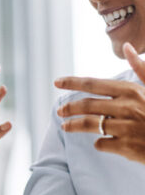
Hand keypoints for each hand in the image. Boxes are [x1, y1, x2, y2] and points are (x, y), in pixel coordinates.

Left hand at [56, 43, 144, 163]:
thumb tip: (127, 47)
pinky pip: (102, 143)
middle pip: (87, 105)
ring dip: (74, 125)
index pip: (94, 84)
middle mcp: (128, 108)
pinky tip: (101, 142)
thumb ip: (140, 68)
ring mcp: (127, 128)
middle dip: (69, 108)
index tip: (56, 82)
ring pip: (90, 125)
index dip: (72, 82)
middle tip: (60, 111)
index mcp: (132, 91)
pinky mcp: (128, 147)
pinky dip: (99, 142)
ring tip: (66, 126)